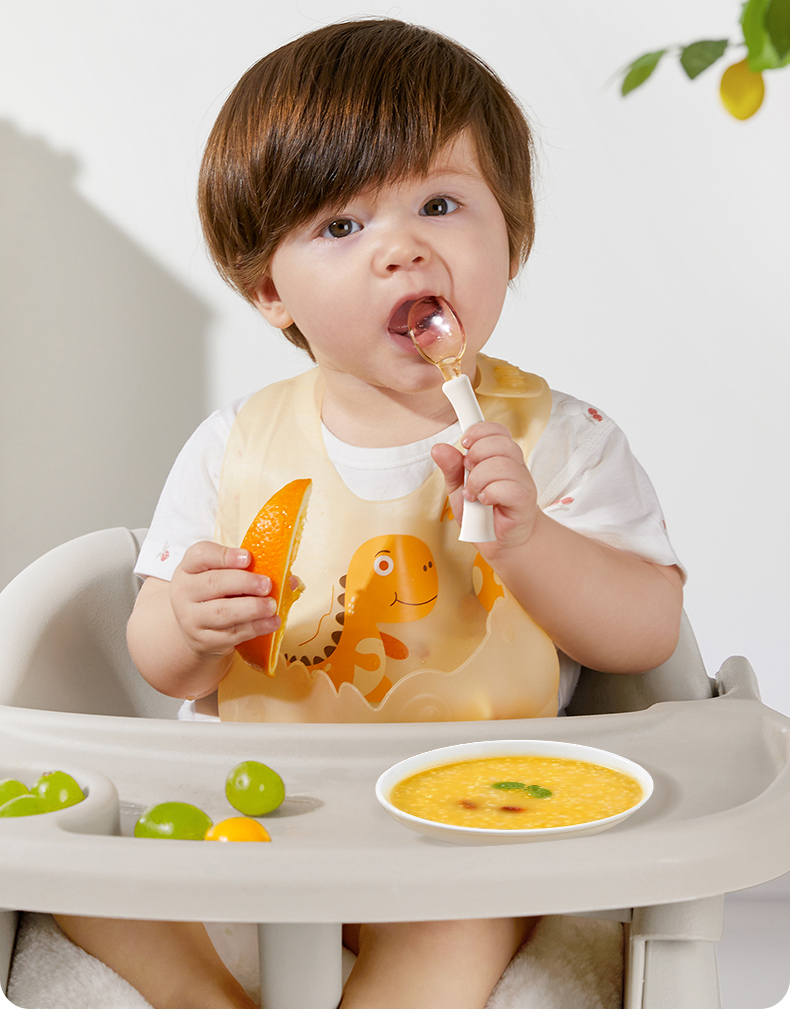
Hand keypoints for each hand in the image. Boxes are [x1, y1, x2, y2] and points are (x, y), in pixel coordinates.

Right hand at [169, 541, 279, 658]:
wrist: (195, 629)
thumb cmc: (216, 594)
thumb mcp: (224, 576)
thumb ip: (252, 571)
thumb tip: (291, 580)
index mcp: (189, 567)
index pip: (200, 555)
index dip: (225, 555)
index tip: (248, 557)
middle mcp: (184, 591)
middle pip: (213, 583)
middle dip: (244, 582)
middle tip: (267, 584)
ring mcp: (192, 618)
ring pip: (221, 612)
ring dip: (251, 608)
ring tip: (272, 606)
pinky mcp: (204, 640)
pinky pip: (231, 634)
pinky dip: (255, 628)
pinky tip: (271, 623)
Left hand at [431, 422, 538, 549]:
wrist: (500, 543)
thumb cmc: (483, 515)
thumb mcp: (459, 490)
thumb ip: (451, 469)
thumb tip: (439, 448)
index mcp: (500, 457)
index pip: (496, 430)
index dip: (480, 430)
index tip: (465, 443)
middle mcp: (514, 466)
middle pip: (499, 443)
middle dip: (476, 455)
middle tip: (468, 474)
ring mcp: (522, 482)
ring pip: (502, 465)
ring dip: (479, 480)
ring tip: (473, 495)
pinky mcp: (525, 500)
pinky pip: (509, 487)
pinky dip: (490, 493)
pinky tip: (485, 502)